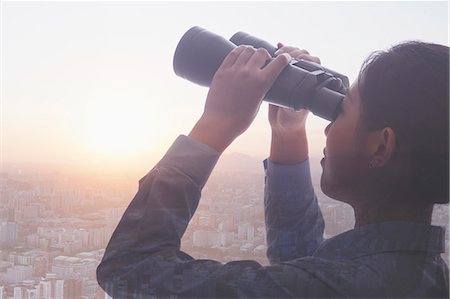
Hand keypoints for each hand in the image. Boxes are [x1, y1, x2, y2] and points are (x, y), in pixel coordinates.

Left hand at [189, 45, 290, 152]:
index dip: (284, 58)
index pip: (279, 62)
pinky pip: (233, 54)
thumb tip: (261, 79)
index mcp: (262, 82)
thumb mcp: (258, 103)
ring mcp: (234, 70)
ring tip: (251, 58)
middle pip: (261, 52)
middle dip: (265, 55)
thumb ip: (261, 88)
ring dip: (252, 52)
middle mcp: (249, 73)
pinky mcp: (222, 71)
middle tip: (263, 61)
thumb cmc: (240, 119)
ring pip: (247, 50)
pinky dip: (239, 51)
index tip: (284, 58)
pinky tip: (241, 54)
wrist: (219, 124)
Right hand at [269, 43, 321, 163]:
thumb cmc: (291, 120)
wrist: (281, 124)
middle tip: (282, 55)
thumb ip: (295, 107)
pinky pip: (282, 59)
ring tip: (276, 53)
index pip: (314, 62)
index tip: (296, 59)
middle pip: (302, 55)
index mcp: (311, 82)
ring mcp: (292, 74)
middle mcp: (303, 76)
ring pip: (292, 55)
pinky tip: (276, 45)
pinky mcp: (281, 75)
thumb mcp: (293, 113)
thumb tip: (294, 98)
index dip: (306, 57)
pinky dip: (279, 51)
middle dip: (293, 52)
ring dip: (286, 50)